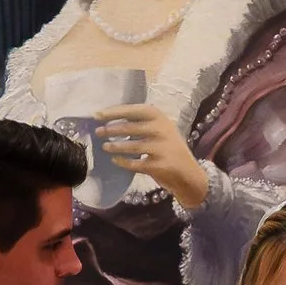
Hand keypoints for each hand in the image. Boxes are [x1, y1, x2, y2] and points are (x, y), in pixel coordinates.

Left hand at [95, 103, 209, 211]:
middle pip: (130, 128)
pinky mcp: (160, 166)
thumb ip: (140, 123)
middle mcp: (162, 130)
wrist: (188, 173)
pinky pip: (136, 164)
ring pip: (132, 146)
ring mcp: (162, 148)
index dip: (114, 112)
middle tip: (98, 132)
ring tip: (105, 147)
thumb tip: (109, 120)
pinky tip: (116, 161)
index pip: (134, 110)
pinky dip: (124, 162)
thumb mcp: (159, 130)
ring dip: (115, 146)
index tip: (97, 115)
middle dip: (111, 130)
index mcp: (160, 117)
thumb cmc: (168, 148)